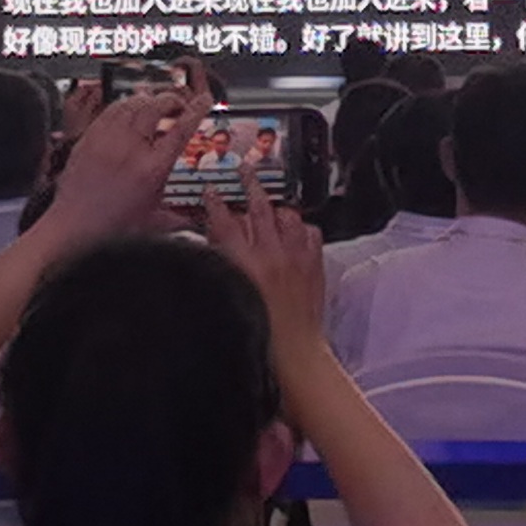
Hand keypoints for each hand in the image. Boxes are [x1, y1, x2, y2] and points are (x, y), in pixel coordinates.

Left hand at [38, 89, 197, 246]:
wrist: (72, 227)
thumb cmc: (111, 227)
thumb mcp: (153, 219)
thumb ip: (179, 217)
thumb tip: (197, 220)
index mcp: (152, 169)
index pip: (181, 130)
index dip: (196, 110)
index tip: (204, 100)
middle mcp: (130, 149)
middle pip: (156, 106)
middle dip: (172, 100)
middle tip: (178, 104)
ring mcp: (107, 140)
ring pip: (132, 103)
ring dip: (148, 100)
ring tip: (154, 105)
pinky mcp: (89, 138)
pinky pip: (110, 110)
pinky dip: (124, 106)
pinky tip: (129, 112)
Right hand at [205, 176, 330, 344]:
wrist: (294, 354)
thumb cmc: (259, 337)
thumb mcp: (229, 296)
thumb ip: (222, 265)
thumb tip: (216, 242)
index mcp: (244, 265)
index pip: (224, 222)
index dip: (215, 203)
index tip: (211, 192)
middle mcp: (272, 255)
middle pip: (259, 206)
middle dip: (249, 184)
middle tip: (245, 171)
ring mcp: (296, 256)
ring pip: (288, 214)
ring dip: (277, 207)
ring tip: (271, 203)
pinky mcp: (314, 263)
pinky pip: (310, 231)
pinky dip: (301, 228)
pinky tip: (295, 231)